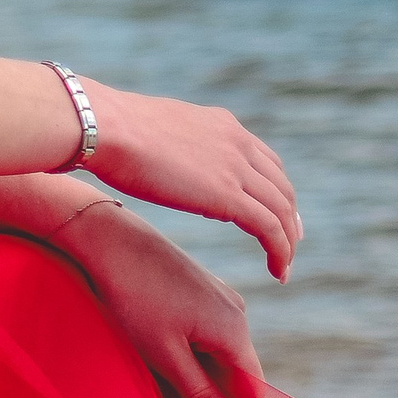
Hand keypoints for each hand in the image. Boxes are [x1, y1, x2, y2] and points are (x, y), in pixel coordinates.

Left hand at [53, 201, 265, 397]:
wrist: (108, 239)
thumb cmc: (132, 298)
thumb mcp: (165, 356)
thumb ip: (201, 397)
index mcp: (235, 330)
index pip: (253, 393)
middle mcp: (237, 312)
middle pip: (237, 374)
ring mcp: (220, 297)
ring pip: (220, 355)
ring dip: (203, 382)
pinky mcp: (200, 289)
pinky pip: (207, 335)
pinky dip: (194, 357)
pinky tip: (167, 366)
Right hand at [77, 81, 299, 279]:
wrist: (106, 127)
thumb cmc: (113, 131)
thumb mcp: (158, 132)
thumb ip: (175, 147)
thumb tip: (165, 162)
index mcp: (222, 125)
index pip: (265, 159)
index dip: (275, 188)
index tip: (275, 211)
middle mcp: (237, 143)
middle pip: (281, 185)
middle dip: (289, 216)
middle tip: (291, 242)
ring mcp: (235, 168)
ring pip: (281, 210)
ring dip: (288, 241)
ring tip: (284, 265)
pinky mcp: (228, 196)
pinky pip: (269, 229)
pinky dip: (280, 252)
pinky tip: (278, 271)